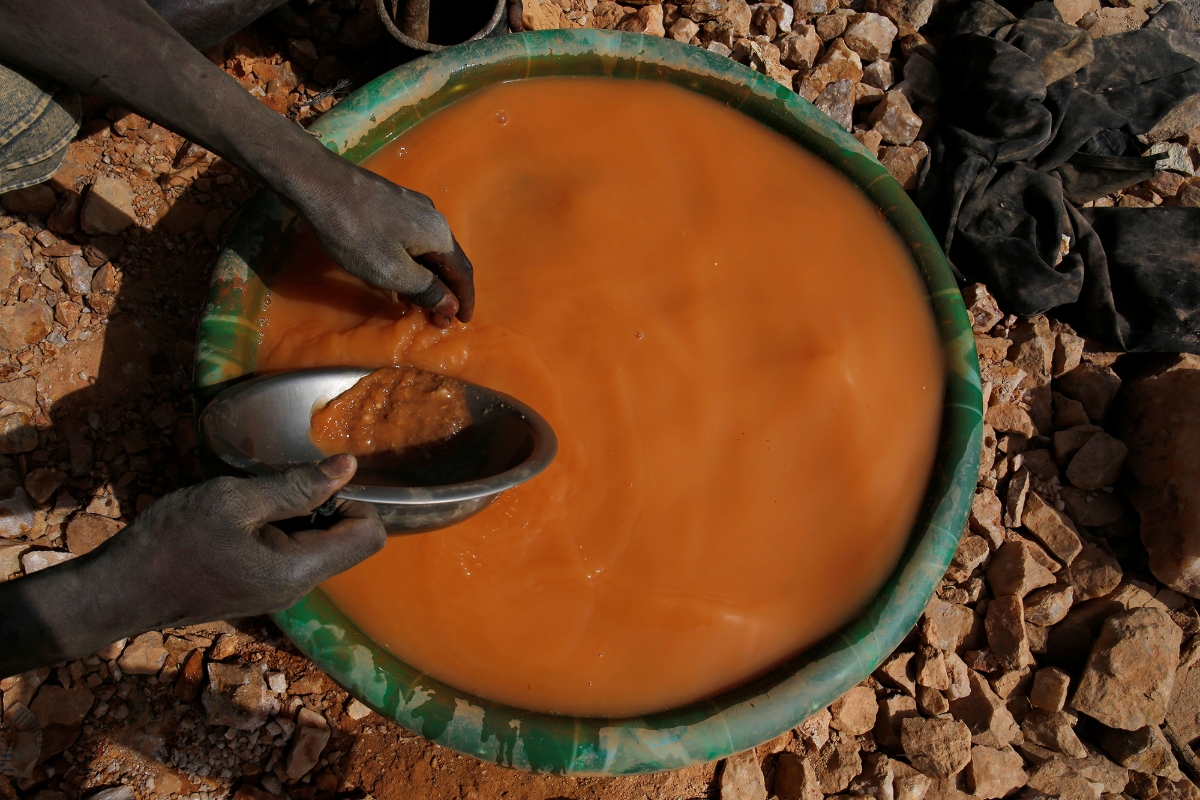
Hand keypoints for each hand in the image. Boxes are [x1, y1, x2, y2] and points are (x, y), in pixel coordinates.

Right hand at [0, 455, 385, 675]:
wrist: (120, 590)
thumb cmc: (173, 542)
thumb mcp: (235, 501)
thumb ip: (296, 486)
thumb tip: (347, 467)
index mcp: (300, 569)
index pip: (370, 536)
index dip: (354, 500)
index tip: (312, 483)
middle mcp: (298, 588)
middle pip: (343, 539)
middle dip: (320, 505)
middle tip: (271, 488)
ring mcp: (277, 592)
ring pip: (313, 544)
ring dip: (292, 515)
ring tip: (248, 502)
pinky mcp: (257, 587)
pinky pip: (287, 553)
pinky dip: (273, 529)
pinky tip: (236, 519)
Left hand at [300, 162, 475, 326]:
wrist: (317, 181)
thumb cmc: (355, 232)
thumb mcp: (391, 271)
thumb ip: (424, 289)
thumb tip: (451, 305)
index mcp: (439, 235)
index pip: (463, 274)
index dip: (464, 301)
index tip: (462, 322)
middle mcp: (433, 217)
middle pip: (448, 261)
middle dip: (445, 291)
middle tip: (436, 319)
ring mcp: (413, 206)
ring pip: (429, 249)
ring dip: (427, 277)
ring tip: (417, 301)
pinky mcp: (393, 202)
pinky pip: (413, 239)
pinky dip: (413, 261)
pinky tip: (399, 271)